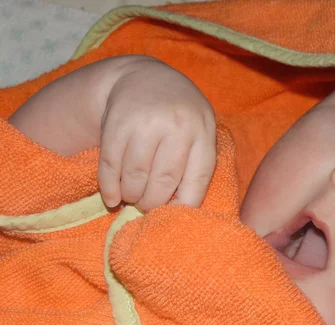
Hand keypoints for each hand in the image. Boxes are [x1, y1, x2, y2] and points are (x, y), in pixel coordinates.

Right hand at [98, 58, 215, 211]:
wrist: (144, 76)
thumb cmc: (179, 115)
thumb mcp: (199, 130)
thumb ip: (197, 163)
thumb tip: (181, 207)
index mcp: (202, 132)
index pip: (197, 181)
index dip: (183, 205)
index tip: (172, 214)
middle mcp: (176, 126)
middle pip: (163, 182)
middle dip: (152, 203)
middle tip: (146, 207)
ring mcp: (145, 123)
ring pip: (135, 176)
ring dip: (131, 195)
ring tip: (131, 197)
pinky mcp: (116, 122)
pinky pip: (111, 165)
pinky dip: (109, 187)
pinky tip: (111, 197)